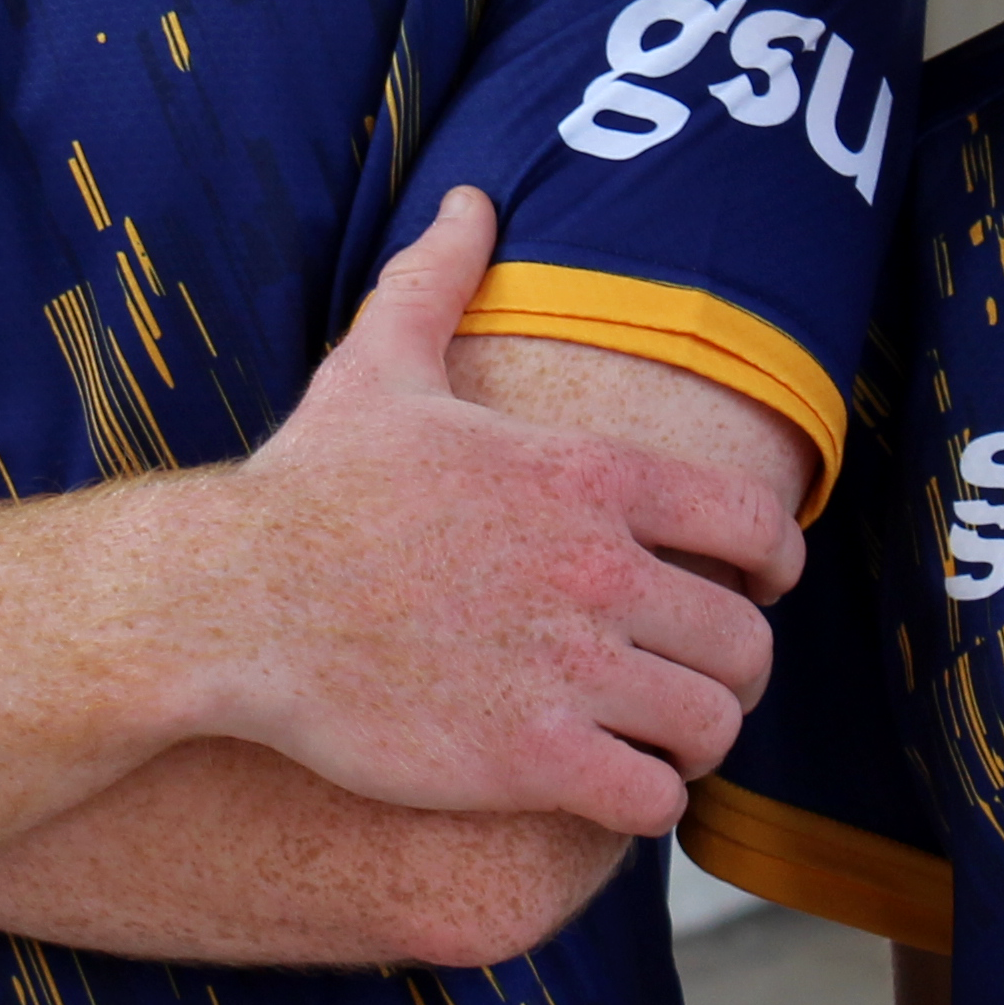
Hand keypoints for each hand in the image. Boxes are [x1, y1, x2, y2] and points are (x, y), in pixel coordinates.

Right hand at [190, 187, 796, 836]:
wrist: (229, 601)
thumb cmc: (308, 489)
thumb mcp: (381, 366)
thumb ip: (439, 281)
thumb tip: (468, 198)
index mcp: (588, 477)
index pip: (757, 526)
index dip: (773, 565)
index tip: (756, 588)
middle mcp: (599, 572)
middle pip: (747, 642)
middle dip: (734, 669)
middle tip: (695, 682)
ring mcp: (569, 670)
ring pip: (712, 724)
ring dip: (697, 741)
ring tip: (660, 744)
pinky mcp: (530, 759)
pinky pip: (653, 803)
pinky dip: (650, 806)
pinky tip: (612, 792)